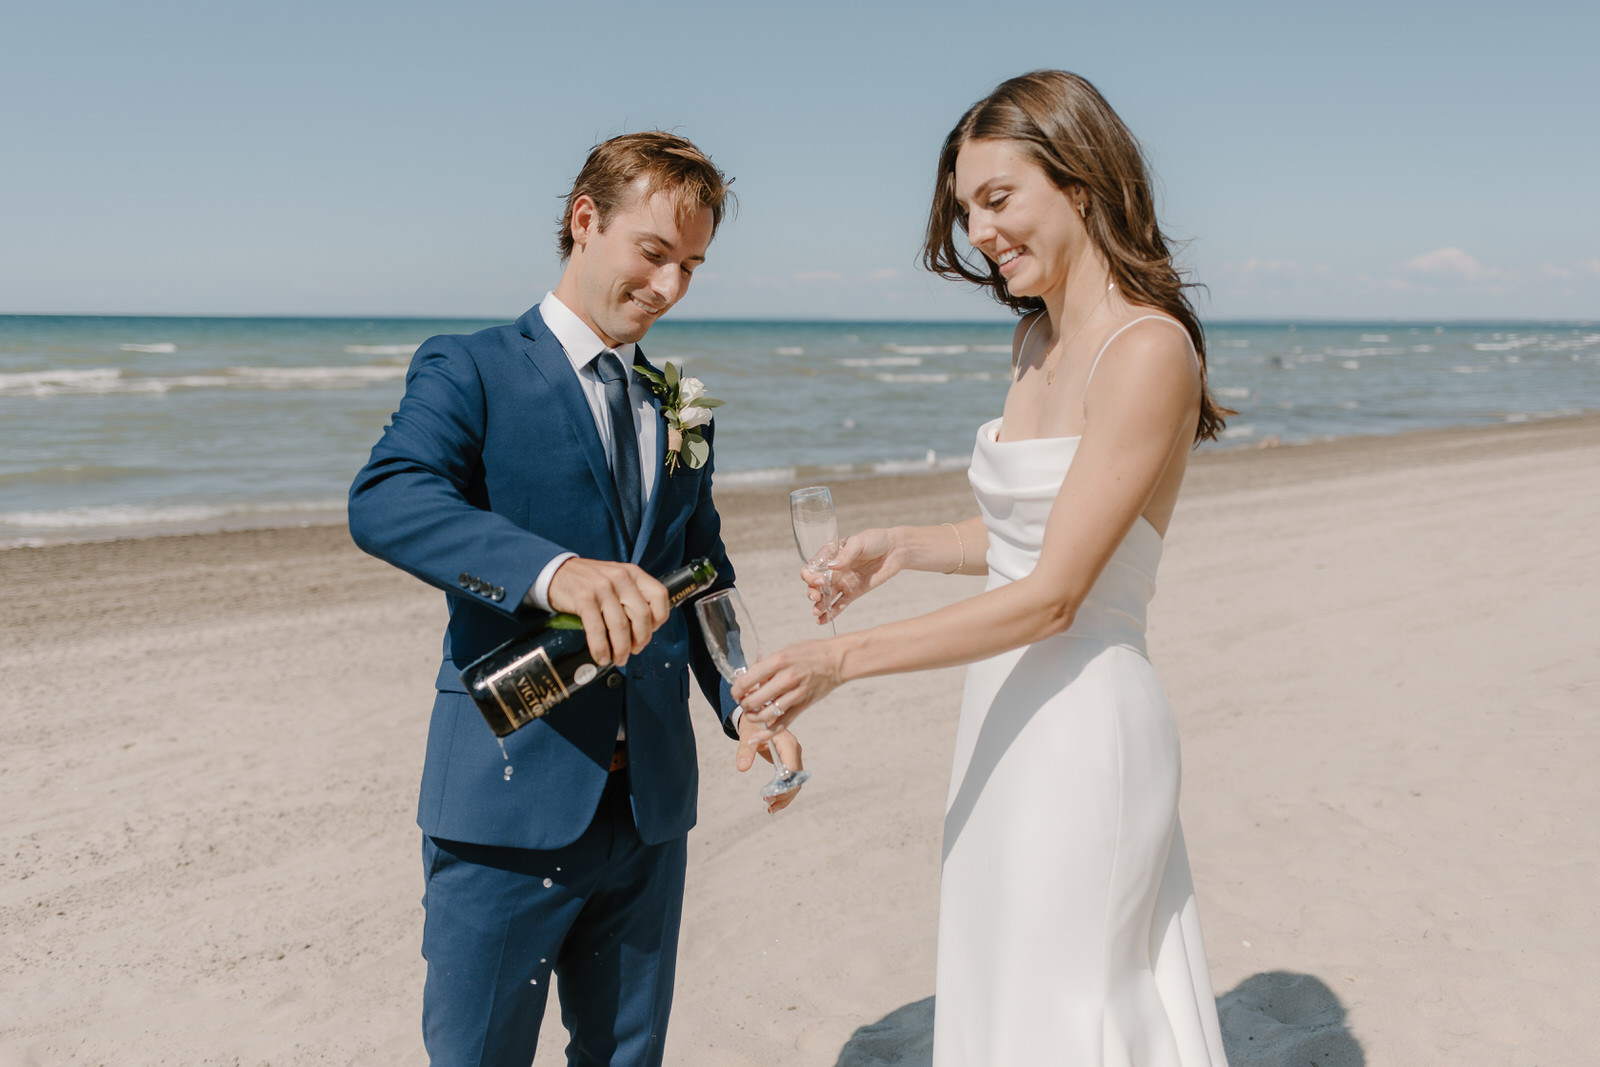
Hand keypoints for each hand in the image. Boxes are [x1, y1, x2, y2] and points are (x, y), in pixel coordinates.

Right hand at [546, 557, 669, 667]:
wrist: (555, 572)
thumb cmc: (588, 580)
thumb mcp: (616, 579)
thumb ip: (632, 596)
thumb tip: (644, 629)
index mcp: (633, 573)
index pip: (660, 596)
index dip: (659, 618)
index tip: (651, 630)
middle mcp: (620, 578)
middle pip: (642, 616)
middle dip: (641, 640)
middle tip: (634, 650)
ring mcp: (602, 587)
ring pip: (621, 626)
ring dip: (621, 648)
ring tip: (618, 658)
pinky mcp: (584, 598)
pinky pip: (598, 629)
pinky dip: (601, 648)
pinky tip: (601, 656)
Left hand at [730, 639, 841, 739]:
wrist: (836, 661)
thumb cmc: (810, 653)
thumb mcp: (784, 651)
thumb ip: (767, 666)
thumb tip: (750, 681)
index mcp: (779, 661)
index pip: (748, 680)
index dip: (737, 689)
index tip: (736, 691)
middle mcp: (787, 678)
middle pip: (754, 700)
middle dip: (743, 703)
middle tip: (742, 702)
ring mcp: (795, 695)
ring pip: (765, 715)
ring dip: (752, 717)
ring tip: (750, 713)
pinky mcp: (802, 706)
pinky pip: (782, 724)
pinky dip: (766, 734)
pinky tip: (755, 738)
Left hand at [735, 715, 804, 813]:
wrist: (758, 720)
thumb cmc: (753, 726)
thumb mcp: (747, 736)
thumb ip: (745, 752)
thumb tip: (742, 768)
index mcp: (787, 743)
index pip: (792, 767)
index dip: (784, 783)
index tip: (771, 794)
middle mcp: (794, 751)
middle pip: (796, 778)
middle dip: (784, 793)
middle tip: (769, 804)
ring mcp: (793, 757)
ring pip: (795, 783)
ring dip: (785, 797)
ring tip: (771, 808)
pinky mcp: (789, 763)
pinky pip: (790, 781)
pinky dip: (783, 793)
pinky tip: (774, 804)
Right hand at [803, 527, 898, 622]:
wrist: (895, 550)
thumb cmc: (875, 540)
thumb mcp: (859, 542)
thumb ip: (846, 555)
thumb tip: (832, 567)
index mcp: (830, 555)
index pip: (812, 567)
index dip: (810, 575)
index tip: (818, 581)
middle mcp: (833, 570)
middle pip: (815, 584)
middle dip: (812, 592)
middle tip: (816, 597)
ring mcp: (842, 582)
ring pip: (826, 597)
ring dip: (819, 605)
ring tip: (817, 613)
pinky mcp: (853, 593)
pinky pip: (839, 605)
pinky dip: (831, 613)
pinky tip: (823, 621)